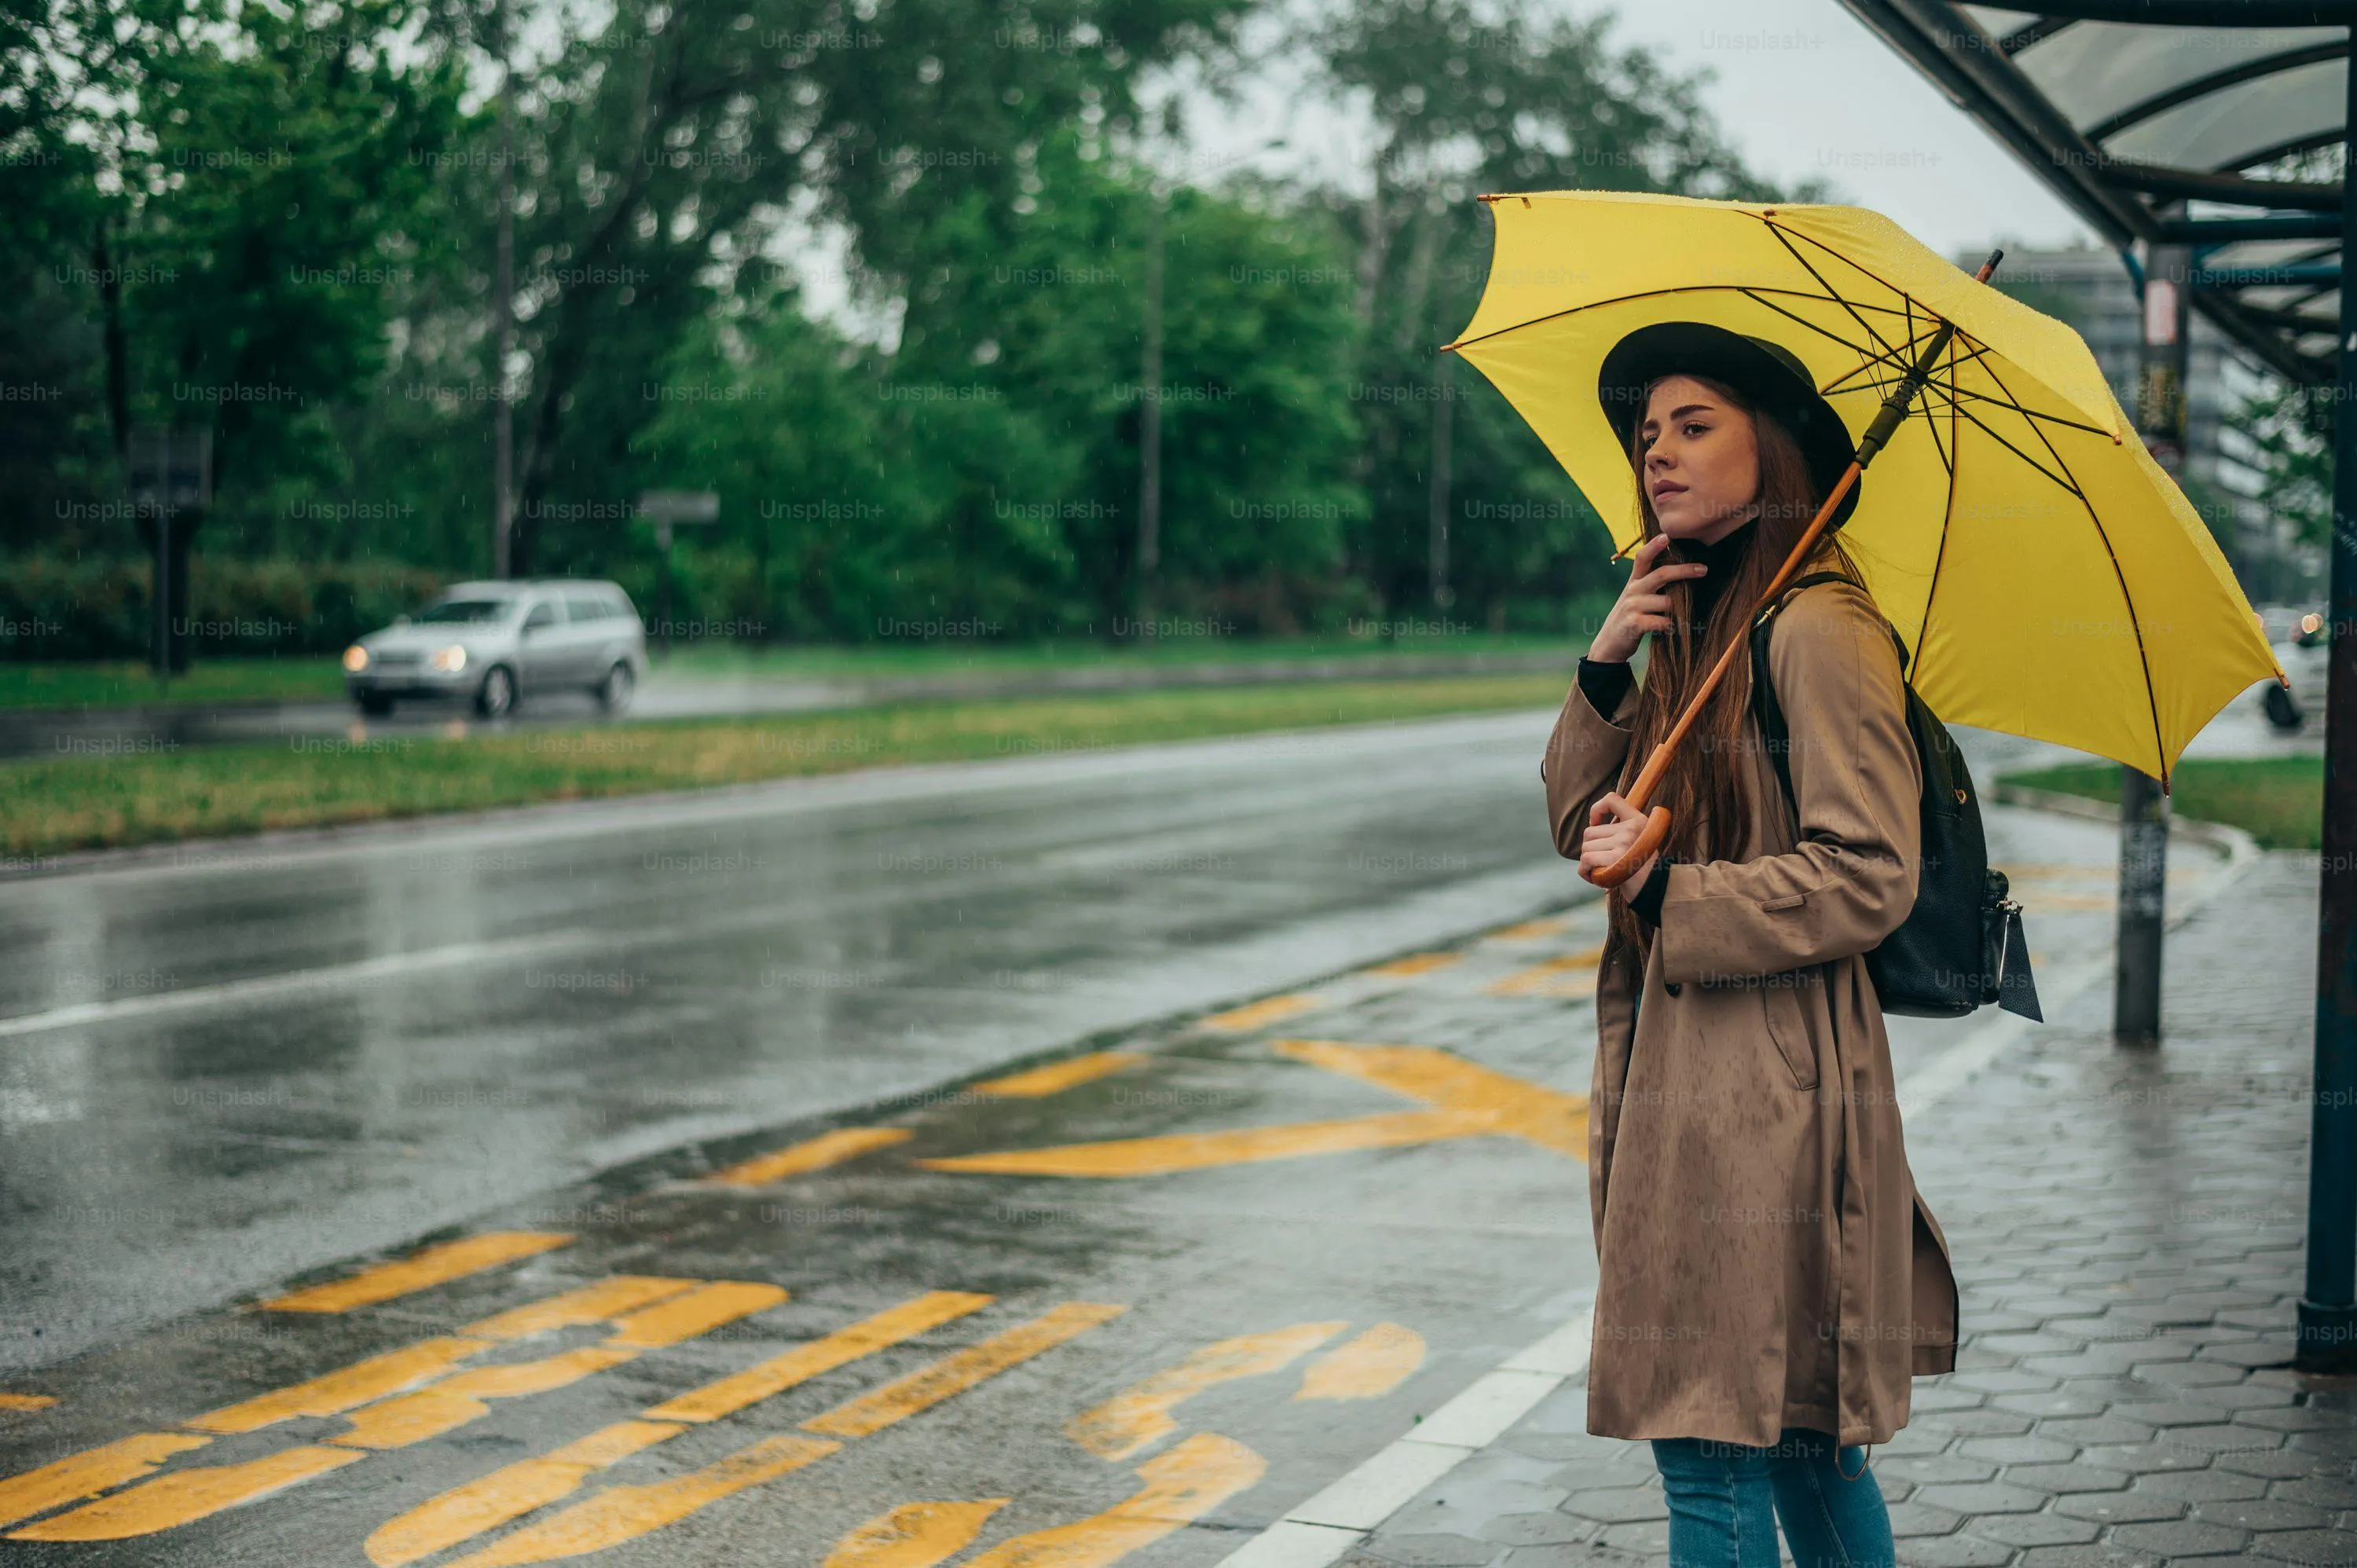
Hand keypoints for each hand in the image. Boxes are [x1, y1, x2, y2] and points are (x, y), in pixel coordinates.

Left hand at [1579, 791, 1658, 891]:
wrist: (1654, 891)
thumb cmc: (1640, 869)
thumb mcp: (1637, 843)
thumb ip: (1619, 831)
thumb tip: (1591, 825)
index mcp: (1638, 820)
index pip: (1611, 799)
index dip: (1597, 810)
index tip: (1595, 824)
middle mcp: (1631, 828)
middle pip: (1589, 832)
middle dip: (1590, 850)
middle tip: (1602, 862)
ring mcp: (1623, 842)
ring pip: (1585, 848)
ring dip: (1587, 864)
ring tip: (1602, 871)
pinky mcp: (1615, 859)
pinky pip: (1586, 861)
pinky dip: (1585, 872)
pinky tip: (1595, 878)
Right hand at [1588, 531, 1708, 663]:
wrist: (1609, 644)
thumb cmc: (1631, 617)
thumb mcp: (1636, 596)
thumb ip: (1651, 584)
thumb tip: (1683, 572)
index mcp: (1634, 581)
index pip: (1642, 558)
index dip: (1654, 546)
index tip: (1667, 536)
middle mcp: (1633, 590)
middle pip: (1661, 574)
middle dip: (1684, 570)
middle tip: (1704, 569)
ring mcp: (1632, 607)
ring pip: (1667, 602)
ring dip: (1680, 609)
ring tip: (1685, 615)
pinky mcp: (1634, 624)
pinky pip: (1661, 622)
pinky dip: (1671, 626)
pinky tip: (1673, 629)